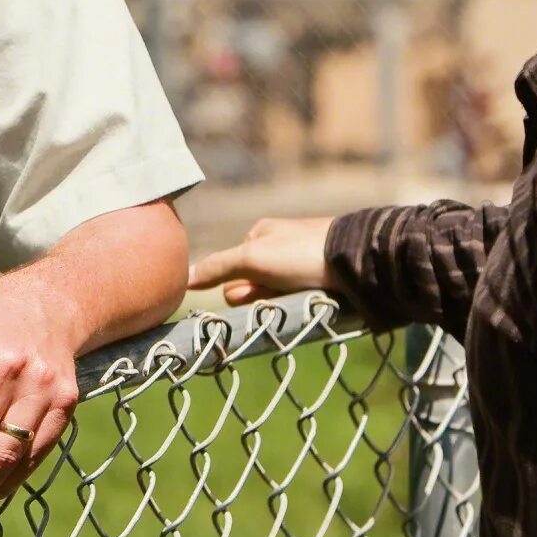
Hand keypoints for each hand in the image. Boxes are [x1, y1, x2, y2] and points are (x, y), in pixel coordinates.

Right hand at [187, 216, 333, 305]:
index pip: (234, 268)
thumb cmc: (298, 253)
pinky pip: (299, 297)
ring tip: (297, 295)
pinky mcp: (320, 279)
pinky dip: (299, 302)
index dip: (239, 285)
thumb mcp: (251, 257)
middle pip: (254, 283)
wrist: (352, 260)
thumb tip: (184, 278)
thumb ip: (218, 267)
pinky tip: (309, 300)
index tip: (252, 291)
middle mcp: (280, 246)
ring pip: (276, 293)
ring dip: (279, 300)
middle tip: (276, 294)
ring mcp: (301, 264)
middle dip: (260, 295)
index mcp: (262, 234)